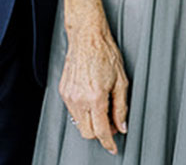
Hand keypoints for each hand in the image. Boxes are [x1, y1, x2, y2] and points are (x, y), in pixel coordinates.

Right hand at [58, 21, 128, 153]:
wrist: (87, 37)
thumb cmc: (106, 54)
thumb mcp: (122, 81)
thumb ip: (121, 107)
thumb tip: (122, 126)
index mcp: (95, 97)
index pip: (101, 131)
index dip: (108, 142)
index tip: (113, 148)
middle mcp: (79, 99)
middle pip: (87, 132)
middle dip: (100, 133)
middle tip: (112, 123)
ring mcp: (69, 96)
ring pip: (79, 123)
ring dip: (91, 122)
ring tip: (103, 108)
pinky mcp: (63, 91)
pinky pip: (73, 111)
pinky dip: (83, 111)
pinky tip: (92, 99)